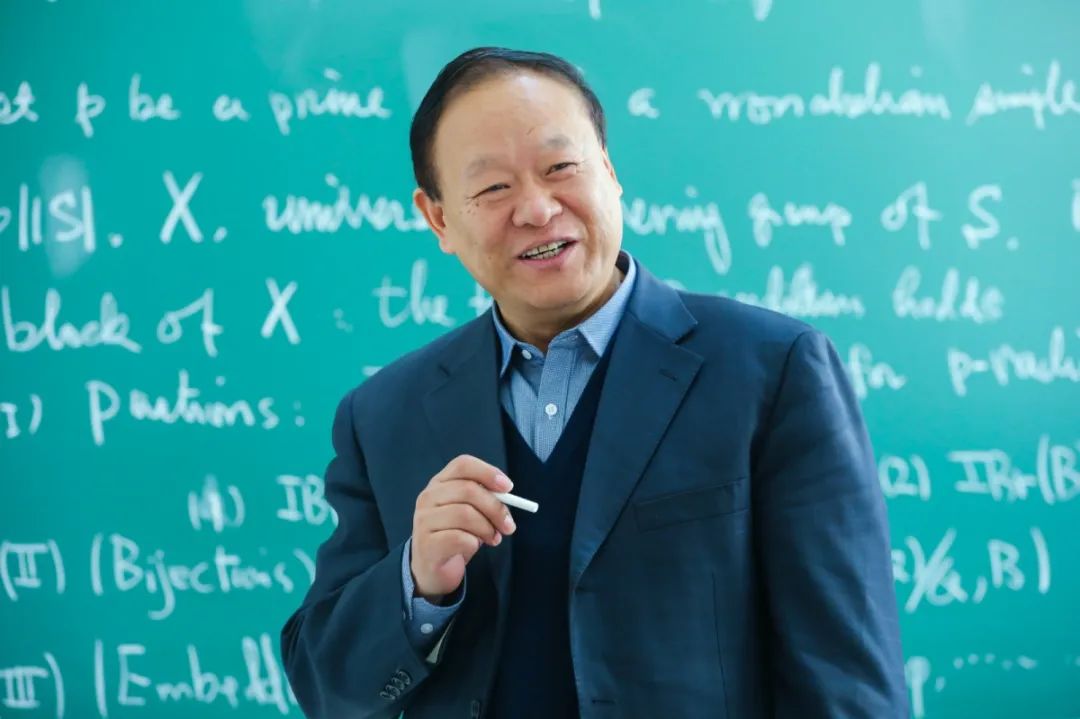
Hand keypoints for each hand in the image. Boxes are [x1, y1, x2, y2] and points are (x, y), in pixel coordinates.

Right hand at [410, 455, 516, 602]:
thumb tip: (507, 495)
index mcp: (440, 483)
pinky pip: (459, 538)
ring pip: (465, 514)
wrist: (432, 568)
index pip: (463, 465)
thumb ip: (485, 500)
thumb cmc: (455, 534)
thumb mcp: (470, 512)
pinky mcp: (426, 544)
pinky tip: (473, 547)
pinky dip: (474, 543)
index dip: (487, 472)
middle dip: (495, 508)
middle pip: (468, 490)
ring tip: (492, 538)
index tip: (508, 487)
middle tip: (508, 525)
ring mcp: (424, 520)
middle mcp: (428, 497)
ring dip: (487, 529)